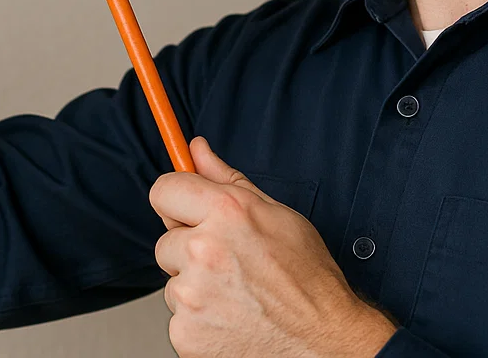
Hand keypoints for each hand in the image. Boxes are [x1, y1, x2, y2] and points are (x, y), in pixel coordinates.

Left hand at [150, 137, 395, 357]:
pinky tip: (232, 317)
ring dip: (195, 286)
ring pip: (173, 282)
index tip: (185, 210)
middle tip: (228, 262)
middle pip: (165, 241)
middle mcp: (203, 250)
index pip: (163, 190)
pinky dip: (199, 319)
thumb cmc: (308, 279)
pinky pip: (179, 317)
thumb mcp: (275, 213)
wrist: (324, 343)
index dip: (175, 199)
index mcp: (225, 212)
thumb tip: (197, 149)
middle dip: (189, 249)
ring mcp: (192, 296)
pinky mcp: (186, 335)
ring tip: (237, 294)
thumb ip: (226, 178)